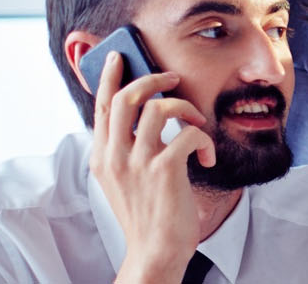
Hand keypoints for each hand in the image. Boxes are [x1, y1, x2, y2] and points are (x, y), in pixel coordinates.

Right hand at [86, 52, 216, 282]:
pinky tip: (206, 158)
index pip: (101, 106)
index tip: (118, 56)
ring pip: (158, 108)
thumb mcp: (123, 179)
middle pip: (126, 97)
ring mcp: (138, 162)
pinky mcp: (165, 170)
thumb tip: (141, 118)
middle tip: (172, 78)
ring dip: (186, 108)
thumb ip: (125, 149)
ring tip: (196, 123)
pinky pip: (188, 133)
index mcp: (102, 156)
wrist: (156, 250)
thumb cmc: (147, 213)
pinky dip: (203, 139)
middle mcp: (115, 155)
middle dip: (151, 79)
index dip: (109, 77)